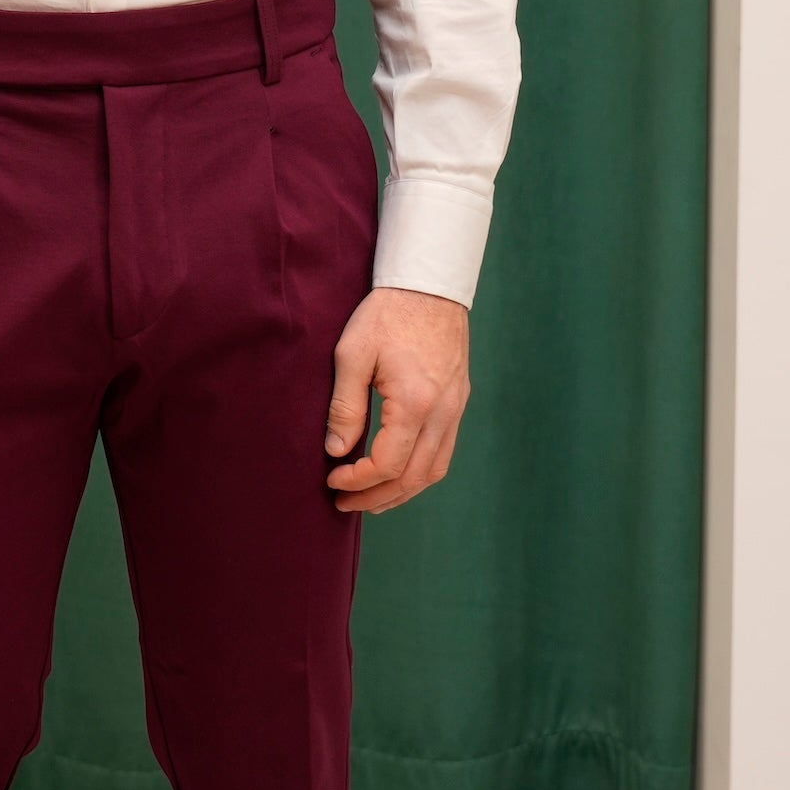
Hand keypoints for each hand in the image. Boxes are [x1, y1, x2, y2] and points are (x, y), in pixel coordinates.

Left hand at [324, 288, 470, 513]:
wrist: (429, 284)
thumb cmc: (387, 314)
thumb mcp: (352, 354)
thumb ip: (345, 407)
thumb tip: (336, 451)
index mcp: (415, 403)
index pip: (387, 464)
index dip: (357, 481)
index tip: (332, 481)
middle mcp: (443, 412)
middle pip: (414, 477)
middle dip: (377, 497)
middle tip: (344, 504)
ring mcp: (455, 409)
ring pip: (434, 471)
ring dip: (401, 491)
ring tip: (370, 499)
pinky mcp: (458, 402)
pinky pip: (444, 452)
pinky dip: (420, 473)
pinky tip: (398, 473)